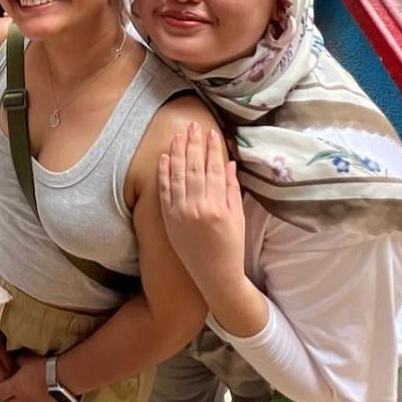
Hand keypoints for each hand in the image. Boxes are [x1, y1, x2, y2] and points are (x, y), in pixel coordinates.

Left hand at [0, 351, 59, 401]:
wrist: (62, 379)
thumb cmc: (45, 368)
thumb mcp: (28, 359)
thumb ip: (19, 361)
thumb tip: (15, 360)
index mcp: (14, 387)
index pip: (0, 393)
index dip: (1, 388)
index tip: (4, 383)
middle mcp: (21, 400)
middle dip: (8, 398)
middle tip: (11, 392)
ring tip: (21, 401)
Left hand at [158, 123, 245, 295]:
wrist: (214, 275)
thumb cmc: (231, 247)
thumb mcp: (238, 218)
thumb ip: (232, 189)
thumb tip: (228, 163)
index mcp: (218, 206)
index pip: (214, 169)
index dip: (212, 149)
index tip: (211, 132)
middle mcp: (197, 207)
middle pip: (194, 167)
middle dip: (193, 144)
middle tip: (193, 125)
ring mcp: (180, 212)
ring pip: (177, 175)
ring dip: (176, 152)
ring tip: (178, 135)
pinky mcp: (168, 219)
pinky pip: (164, 191)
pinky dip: (163, 173)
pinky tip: (164, 157)